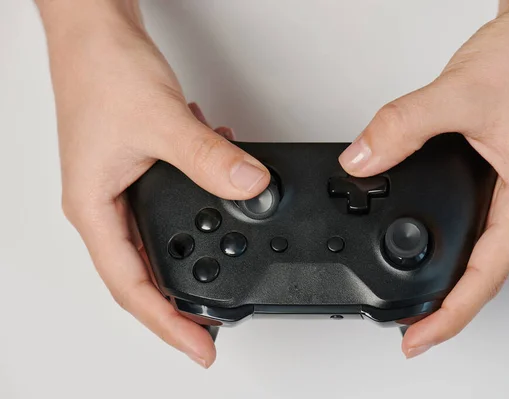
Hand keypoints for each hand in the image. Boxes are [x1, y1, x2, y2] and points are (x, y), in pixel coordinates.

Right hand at [40, 1, 268, 367]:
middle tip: (213, 329)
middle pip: (143, 274)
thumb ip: (209, 160)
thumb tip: (251, 189)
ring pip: (160, 241)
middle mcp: (105, 204)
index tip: (199, 348)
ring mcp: (122, 187)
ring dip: (194, 258)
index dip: (166, 324)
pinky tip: (223, 204)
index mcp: (94, 207)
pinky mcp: (141, 166)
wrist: (95, 29)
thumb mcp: (162, 122)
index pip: (131, 286)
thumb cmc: (102, 70)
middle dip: (179, 304)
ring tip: (224, 280)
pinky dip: (201, 210)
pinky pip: (173, 204)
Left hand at [339, 0, 508, 357]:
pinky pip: (473, 223)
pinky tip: (426, 245)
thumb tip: (361, 159)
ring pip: (479, 251)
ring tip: (416, 302)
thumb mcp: (458, 95)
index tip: (419, 338)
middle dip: (448, 308)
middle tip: (411, 331)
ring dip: (449, 281)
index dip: (452, 314)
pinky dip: (448, 244)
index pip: (487, 275)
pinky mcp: (497, 172)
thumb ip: (402, 127)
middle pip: (485, 275)